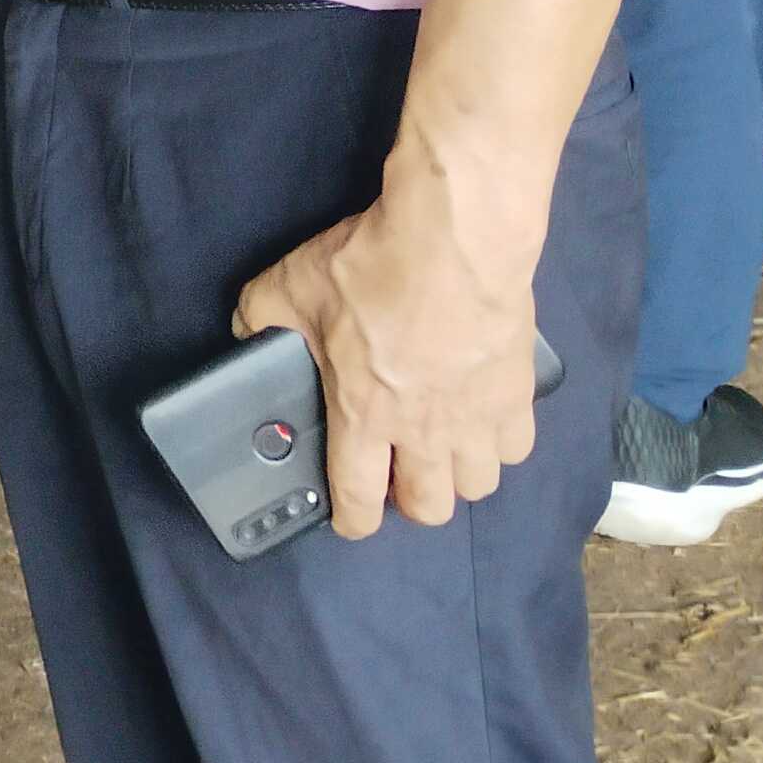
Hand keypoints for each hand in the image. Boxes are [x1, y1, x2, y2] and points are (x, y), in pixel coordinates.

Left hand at [235, 197, 544, 538]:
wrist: (453, 241)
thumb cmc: (370, 268)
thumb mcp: (289, 286)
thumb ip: (260, 317)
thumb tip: (244, 331)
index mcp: (364, 415)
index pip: (358, 497)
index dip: (352, 520)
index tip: (350, 520)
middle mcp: (424, 432)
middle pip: (429, 507)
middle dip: (409, 501)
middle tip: (397, 472)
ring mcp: (477, 419)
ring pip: (477, 485)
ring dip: (457, 475)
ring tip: (442, 449)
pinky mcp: (518, 395)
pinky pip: (515, 447)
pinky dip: (498, 443)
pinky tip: (483, 419)